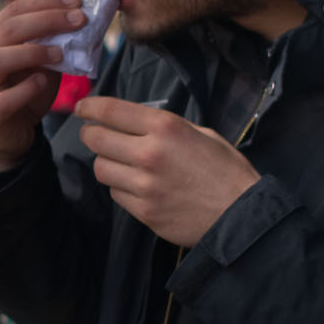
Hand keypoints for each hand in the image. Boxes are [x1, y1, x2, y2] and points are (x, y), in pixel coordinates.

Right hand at [0, 0, 85, 171]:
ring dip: (33, 52)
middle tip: (78, 21)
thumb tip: (79, 18)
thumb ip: (52, 41)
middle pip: (8, 29)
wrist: (11, 134)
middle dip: (47, 20)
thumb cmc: (26, 91)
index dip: (46, 2)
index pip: (14, 9)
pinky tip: (43, 82)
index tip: (77, 1)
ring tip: (60, 53)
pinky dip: (25, 89)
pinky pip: (3, 100)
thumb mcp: (41, 61)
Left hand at [75, 96, 260, 248]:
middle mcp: (149, 153)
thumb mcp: (202, 134)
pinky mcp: (143, 211)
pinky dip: (120, 187)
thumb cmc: (226, 171)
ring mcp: (144, 185)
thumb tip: (136, 124)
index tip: (82, 108)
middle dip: (90, 134)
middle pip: (95, 139)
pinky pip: (116, 194)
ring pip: (100, 168)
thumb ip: (166, 128)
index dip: (89, 107)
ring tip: (120, 163)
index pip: (110, 111)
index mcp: (165, 128)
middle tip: (95, 135)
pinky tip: (136, 186)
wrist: (242, 216)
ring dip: (105, 163)